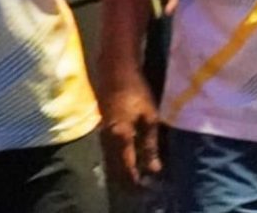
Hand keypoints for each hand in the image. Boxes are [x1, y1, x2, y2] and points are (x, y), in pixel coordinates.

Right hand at [97, 65, 162, 190]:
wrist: (115, 72)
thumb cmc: (136, 91)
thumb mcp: (149, 117)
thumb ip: (150, 144)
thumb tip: (154, 169)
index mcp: (119, 137)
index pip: (126, 166)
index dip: (135, 177)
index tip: (144, 185)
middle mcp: (107, 139)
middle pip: (117, 165)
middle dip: (129, 174)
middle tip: (142, 179)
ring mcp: (102, 132)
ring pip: (112, 157)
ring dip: (124, 164)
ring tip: (138, 168)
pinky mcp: (102, 126)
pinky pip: (110, 147)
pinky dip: (120, 154)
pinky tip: (130, 152)